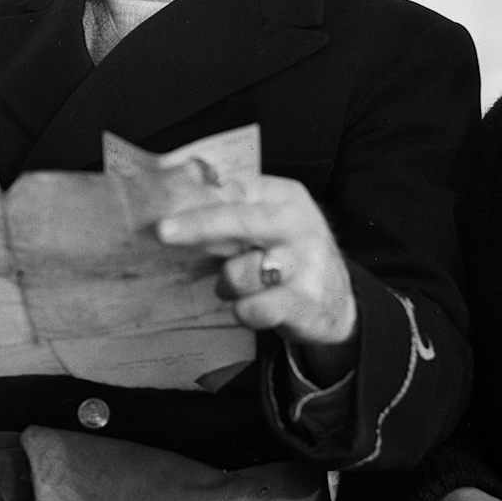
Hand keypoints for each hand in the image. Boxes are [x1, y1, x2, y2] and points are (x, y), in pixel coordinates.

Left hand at [155, 176, 357, 366]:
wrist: (338, 303)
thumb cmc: (287, 256)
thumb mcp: (269, 223)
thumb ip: (232, 209)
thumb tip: (175, 193)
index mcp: (286, 197)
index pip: (237, 189)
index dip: (199, 195)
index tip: (162, 201)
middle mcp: (299, 225)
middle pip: (241, 220)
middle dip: (199, 225)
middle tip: (163, 231)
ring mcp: (306, 264)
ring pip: (240, 272)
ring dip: (227, 283)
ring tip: (239, 285)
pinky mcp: (306, 302)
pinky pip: (255, 307)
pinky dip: (244, 311)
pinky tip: (251, 307)